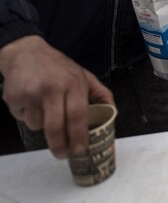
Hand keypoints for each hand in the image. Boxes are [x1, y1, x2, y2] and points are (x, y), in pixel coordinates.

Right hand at [0, 36, 113, 158]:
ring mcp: (32, 93)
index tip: (80, 149)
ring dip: (41, 125)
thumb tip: (113, 111)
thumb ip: (100, 92)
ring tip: (44, 109)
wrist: (26, 52)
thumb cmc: (58, 67)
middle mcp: (53, 88)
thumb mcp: (83, 74)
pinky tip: (30, 102)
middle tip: (62, 154)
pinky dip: (27, 116)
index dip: (79, 135)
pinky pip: (22, 118)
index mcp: (74, 83)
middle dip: (60, 145)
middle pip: (56, 126)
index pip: (78, 115)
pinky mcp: (14, 97)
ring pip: (37, 125)